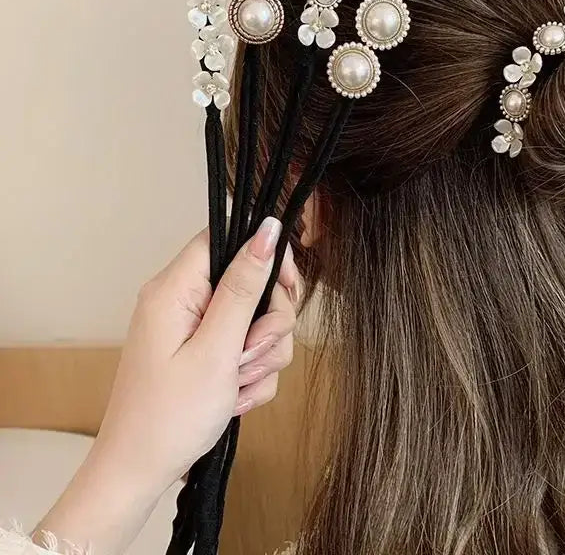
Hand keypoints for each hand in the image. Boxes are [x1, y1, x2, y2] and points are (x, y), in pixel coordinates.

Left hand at [36, 217, 297, 554]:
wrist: (139, 475)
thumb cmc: (168, 417)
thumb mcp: (216, 350)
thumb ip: (244, 287)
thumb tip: (266, 228)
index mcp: (175, 289)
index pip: (228, 238)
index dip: (264, 254)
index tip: (286, 288)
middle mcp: (184, 301)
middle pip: (252, 282)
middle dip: (267, 323)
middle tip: (250, 354)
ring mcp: (196, 328)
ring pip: (258, 319)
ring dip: (261, 355)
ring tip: (236, 384)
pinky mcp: (206, 352)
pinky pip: (249, 349)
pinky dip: (251, 374)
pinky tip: (234, 397)